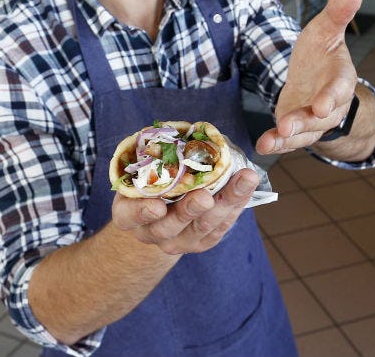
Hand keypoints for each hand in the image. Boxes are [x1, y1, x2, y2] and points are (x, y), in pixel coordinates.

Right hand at [111, 169, 258, 254]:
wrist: (158, 213)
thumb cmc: (149, 181)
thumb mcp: (141, 171)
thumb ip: (155, 158)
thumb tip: (185, 131)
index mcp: (127, 214)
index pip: (129, 216)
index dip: (142, 212)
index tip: (158, 206)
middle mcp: (150, 232)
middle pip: (169, 227)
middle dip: (189, 210)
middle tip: (205, 197)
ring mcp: (176, 241)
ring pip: (201, 228)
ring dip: (224, 204)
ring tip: (242, 182)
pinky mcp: (200, 242)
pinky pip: (219, 228)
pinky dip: (235, 205)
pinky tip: (246, 186)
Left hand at [256, 0, 362, 154]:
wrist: (313, 78)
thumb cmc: (321, 53)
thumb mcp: (325, 29)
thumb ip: (337, 13)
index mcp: (341, 78)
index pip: (340, 88)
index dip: (331, 97)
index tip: (322, 105)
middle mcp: (331, 105)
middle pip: (322, 116)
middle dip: (305, 121)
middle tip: (288, 125)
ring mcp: (314, 121)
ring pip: (306, 132)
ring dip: (289, 136)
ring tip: (274, 137)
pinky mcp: (297, 130)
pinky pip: (289, 140)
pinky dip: (276, 144)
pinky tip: (263, 145)